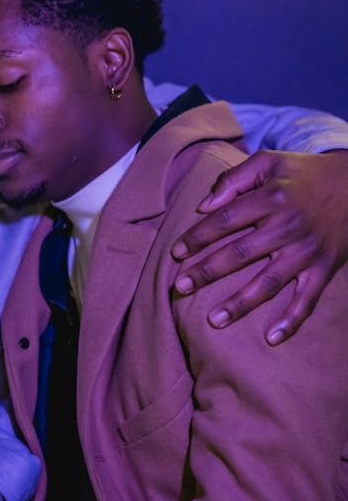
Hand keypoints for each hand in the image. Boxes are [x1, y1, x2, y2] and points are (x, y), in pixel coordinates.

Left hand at [171, 150, 347, 343]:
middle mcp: (288, 227)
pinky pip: (308, 300)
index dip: (197, 237)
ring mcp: (307, 252)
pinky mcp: (324, 269)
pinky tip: (271, 338)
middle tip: (179, 286)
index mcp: (271, 199)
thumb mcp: (269, 161)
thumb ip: (234, 179)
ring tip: (212, 320)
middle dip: (206, 272)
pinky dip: (292, 321)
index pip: (225, 221)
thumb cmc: (304, 173)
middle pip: (239, 254)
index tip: (175, 252)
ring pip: (268, 283)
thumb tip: (204, 206)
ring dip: (239, 304)